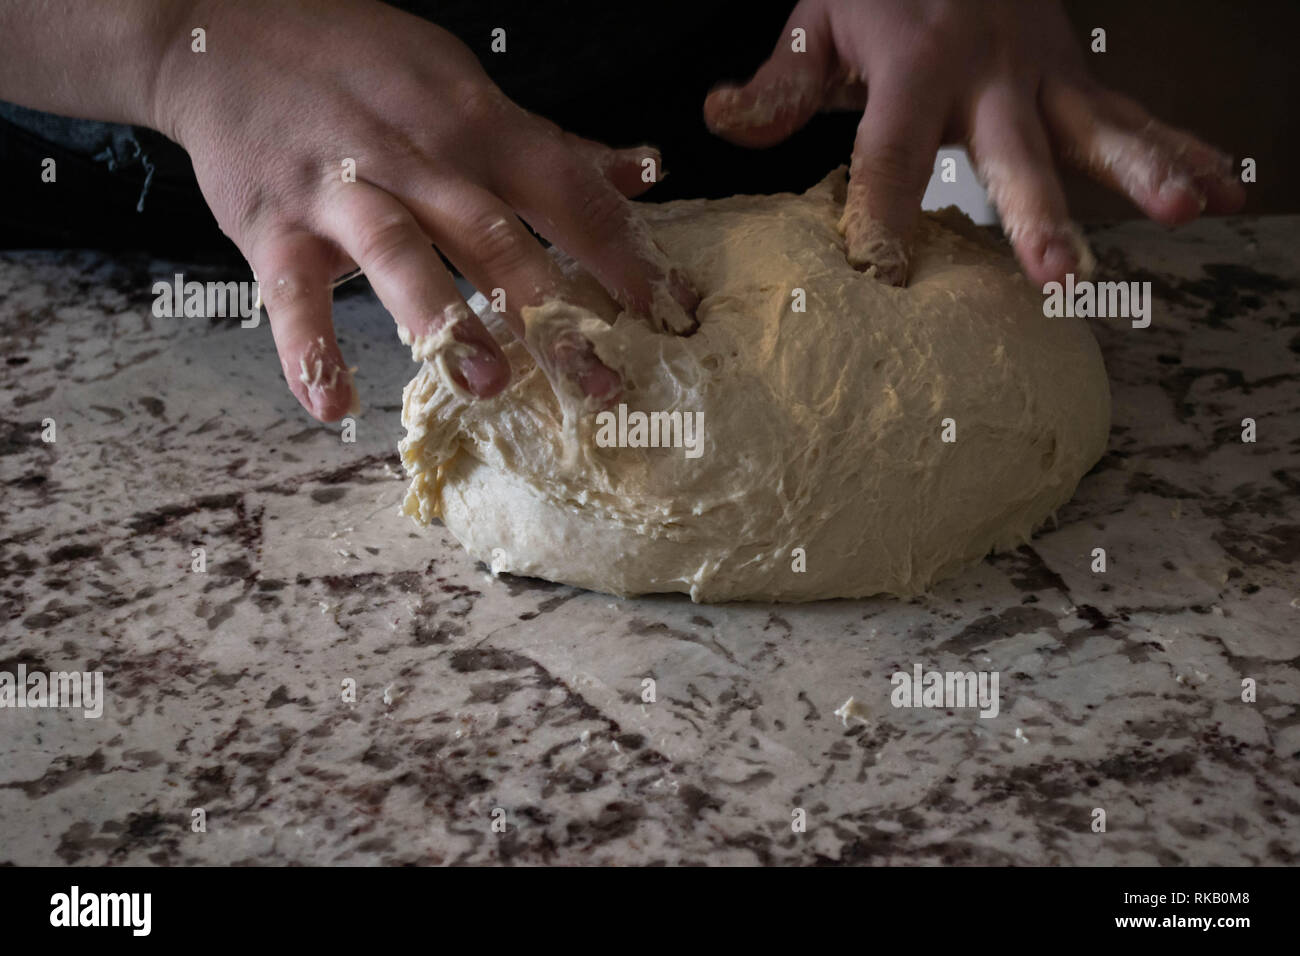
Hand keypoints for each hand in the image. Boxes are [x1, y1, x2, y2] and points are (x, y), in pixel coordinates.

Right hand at [154, 0, 697, 419]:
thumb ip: (552, 143)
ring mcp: (342, 190)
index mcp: (474, 125)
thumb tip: (641, 171)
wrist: (224, 29)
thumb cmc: (359, 64)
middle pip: (495, 235)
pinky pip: (291, 293)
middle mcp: (417, 157)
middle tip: (601, 383)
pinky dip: (309, 351)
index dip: (621, 254)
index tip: (668, 315)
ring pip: (401, 254)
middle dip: (553, 312)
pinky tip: (334, 407)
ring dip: (446, 319)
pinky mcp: (274, 224)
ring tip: (488, 382)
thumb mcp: (464, 85)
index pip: (566, 191)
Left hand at [704, 0, 1244, 285]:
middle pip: (1011, 152)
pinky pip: (1135, 112)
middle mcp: (986, 72)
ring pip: (1096, 127)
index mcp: (912, 65)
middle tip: (1055, 272)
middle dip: (1037, 213)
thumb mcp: (817, 22)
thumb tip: (719, 118)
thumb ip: (776, 85)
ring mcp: (1041, 74)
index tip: (880, 274)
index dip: (881, 211)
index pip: (889, 154)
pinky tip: (1225, 188)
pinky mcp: (1075, 77)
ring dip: (1143, 168)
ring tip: (1184, 212)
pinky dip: (1183, 146)